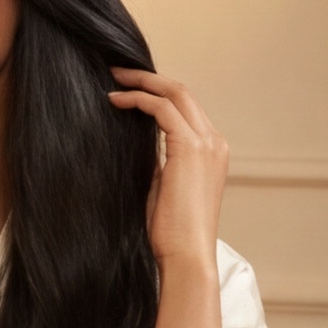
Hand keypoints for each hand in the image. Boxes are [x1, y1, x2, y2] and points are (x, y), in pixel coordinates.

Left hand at [108, 69, 227, 270]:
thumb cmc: (172, 231)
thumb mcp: (163, 187)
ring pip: (175, 94)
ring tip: (113, 79)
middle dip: (148, 78)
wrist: (186, 254)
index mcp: (212, 151)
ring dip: (142, 82)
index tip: (129, 88)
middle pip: (182, 93)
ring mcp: (207, 143)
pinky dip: (138, 100)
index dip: (157, 93)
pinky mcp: (191, 149)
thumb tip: (135, 145)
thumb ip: (157, 162)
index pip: (186, 108)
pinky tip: (114, 101)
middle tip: (117, 72)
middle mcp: (214, 142)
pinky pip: (162, 109)